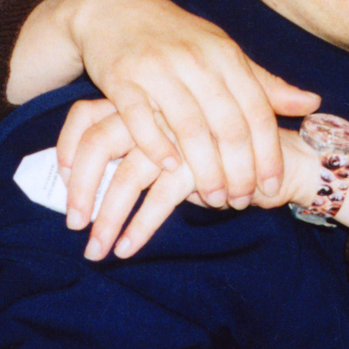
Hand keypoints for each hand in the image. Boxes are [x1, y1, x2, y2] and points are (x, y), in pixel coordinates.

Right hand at [12, 0, 318, 206]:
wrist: (115, 9)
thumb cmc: (177, 37)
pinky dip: (157, 147)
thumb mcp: (223, 52)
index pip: (257, 111)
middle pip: (227, 125)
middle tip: (242, 201)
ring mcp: (158, 68)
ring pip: (189, 127)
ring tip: (214, 199)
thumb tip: (312, 103)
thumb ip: (264, 83)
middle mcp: (196, 60)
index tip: (273, 186)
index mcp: (225, 55)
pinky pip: (140, 119)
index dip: (268, 152)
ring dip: (204, 170)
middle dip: (239, 170)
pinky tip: (170, 171)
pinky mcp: (121, 77)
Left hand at [59, 105, 348, 260]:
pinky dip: (138, 226)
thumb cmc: (228, 149)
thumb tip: (86, 165)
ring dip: (106, 217)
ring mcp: (177, 138)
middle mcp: (158, 112)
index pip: (86, 115)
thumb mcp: (182, 140)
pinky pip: (157, 200)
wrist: (288, 155)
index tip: (60, 181)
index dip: (67, 148)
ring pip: (125, 177)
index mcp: (147, 98)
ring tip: (95, 250)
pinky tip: (126, 248)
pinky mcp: (196, 166)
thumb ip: (140, 144)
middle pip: (98, 144)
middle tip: (72, 226)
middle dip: (80, 189)